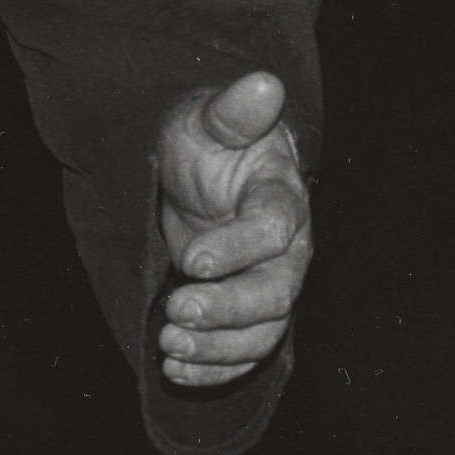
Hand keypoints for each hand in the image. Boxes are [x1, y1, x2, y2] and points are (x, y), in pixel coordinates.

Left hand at [153, 70, 312, 388]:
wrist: (203, 168)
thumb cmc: (208, 140)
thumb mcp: (211, 118)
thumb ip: (235, 111)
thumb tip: (264, 82)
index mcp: (282, 199)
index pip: (273, 230)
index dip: (238, 249)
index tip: (191, 260)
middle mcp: (288, 250)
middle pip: (274, 293)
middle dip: (225, 308)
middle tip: (176, 311)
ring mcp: (271, 284)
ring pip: (262, 331)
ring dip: (217, 346)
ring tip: (167, 347)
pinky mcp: (250, 311)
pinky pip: (245, 351)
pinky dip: (214, 368)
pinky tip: (176, 372)